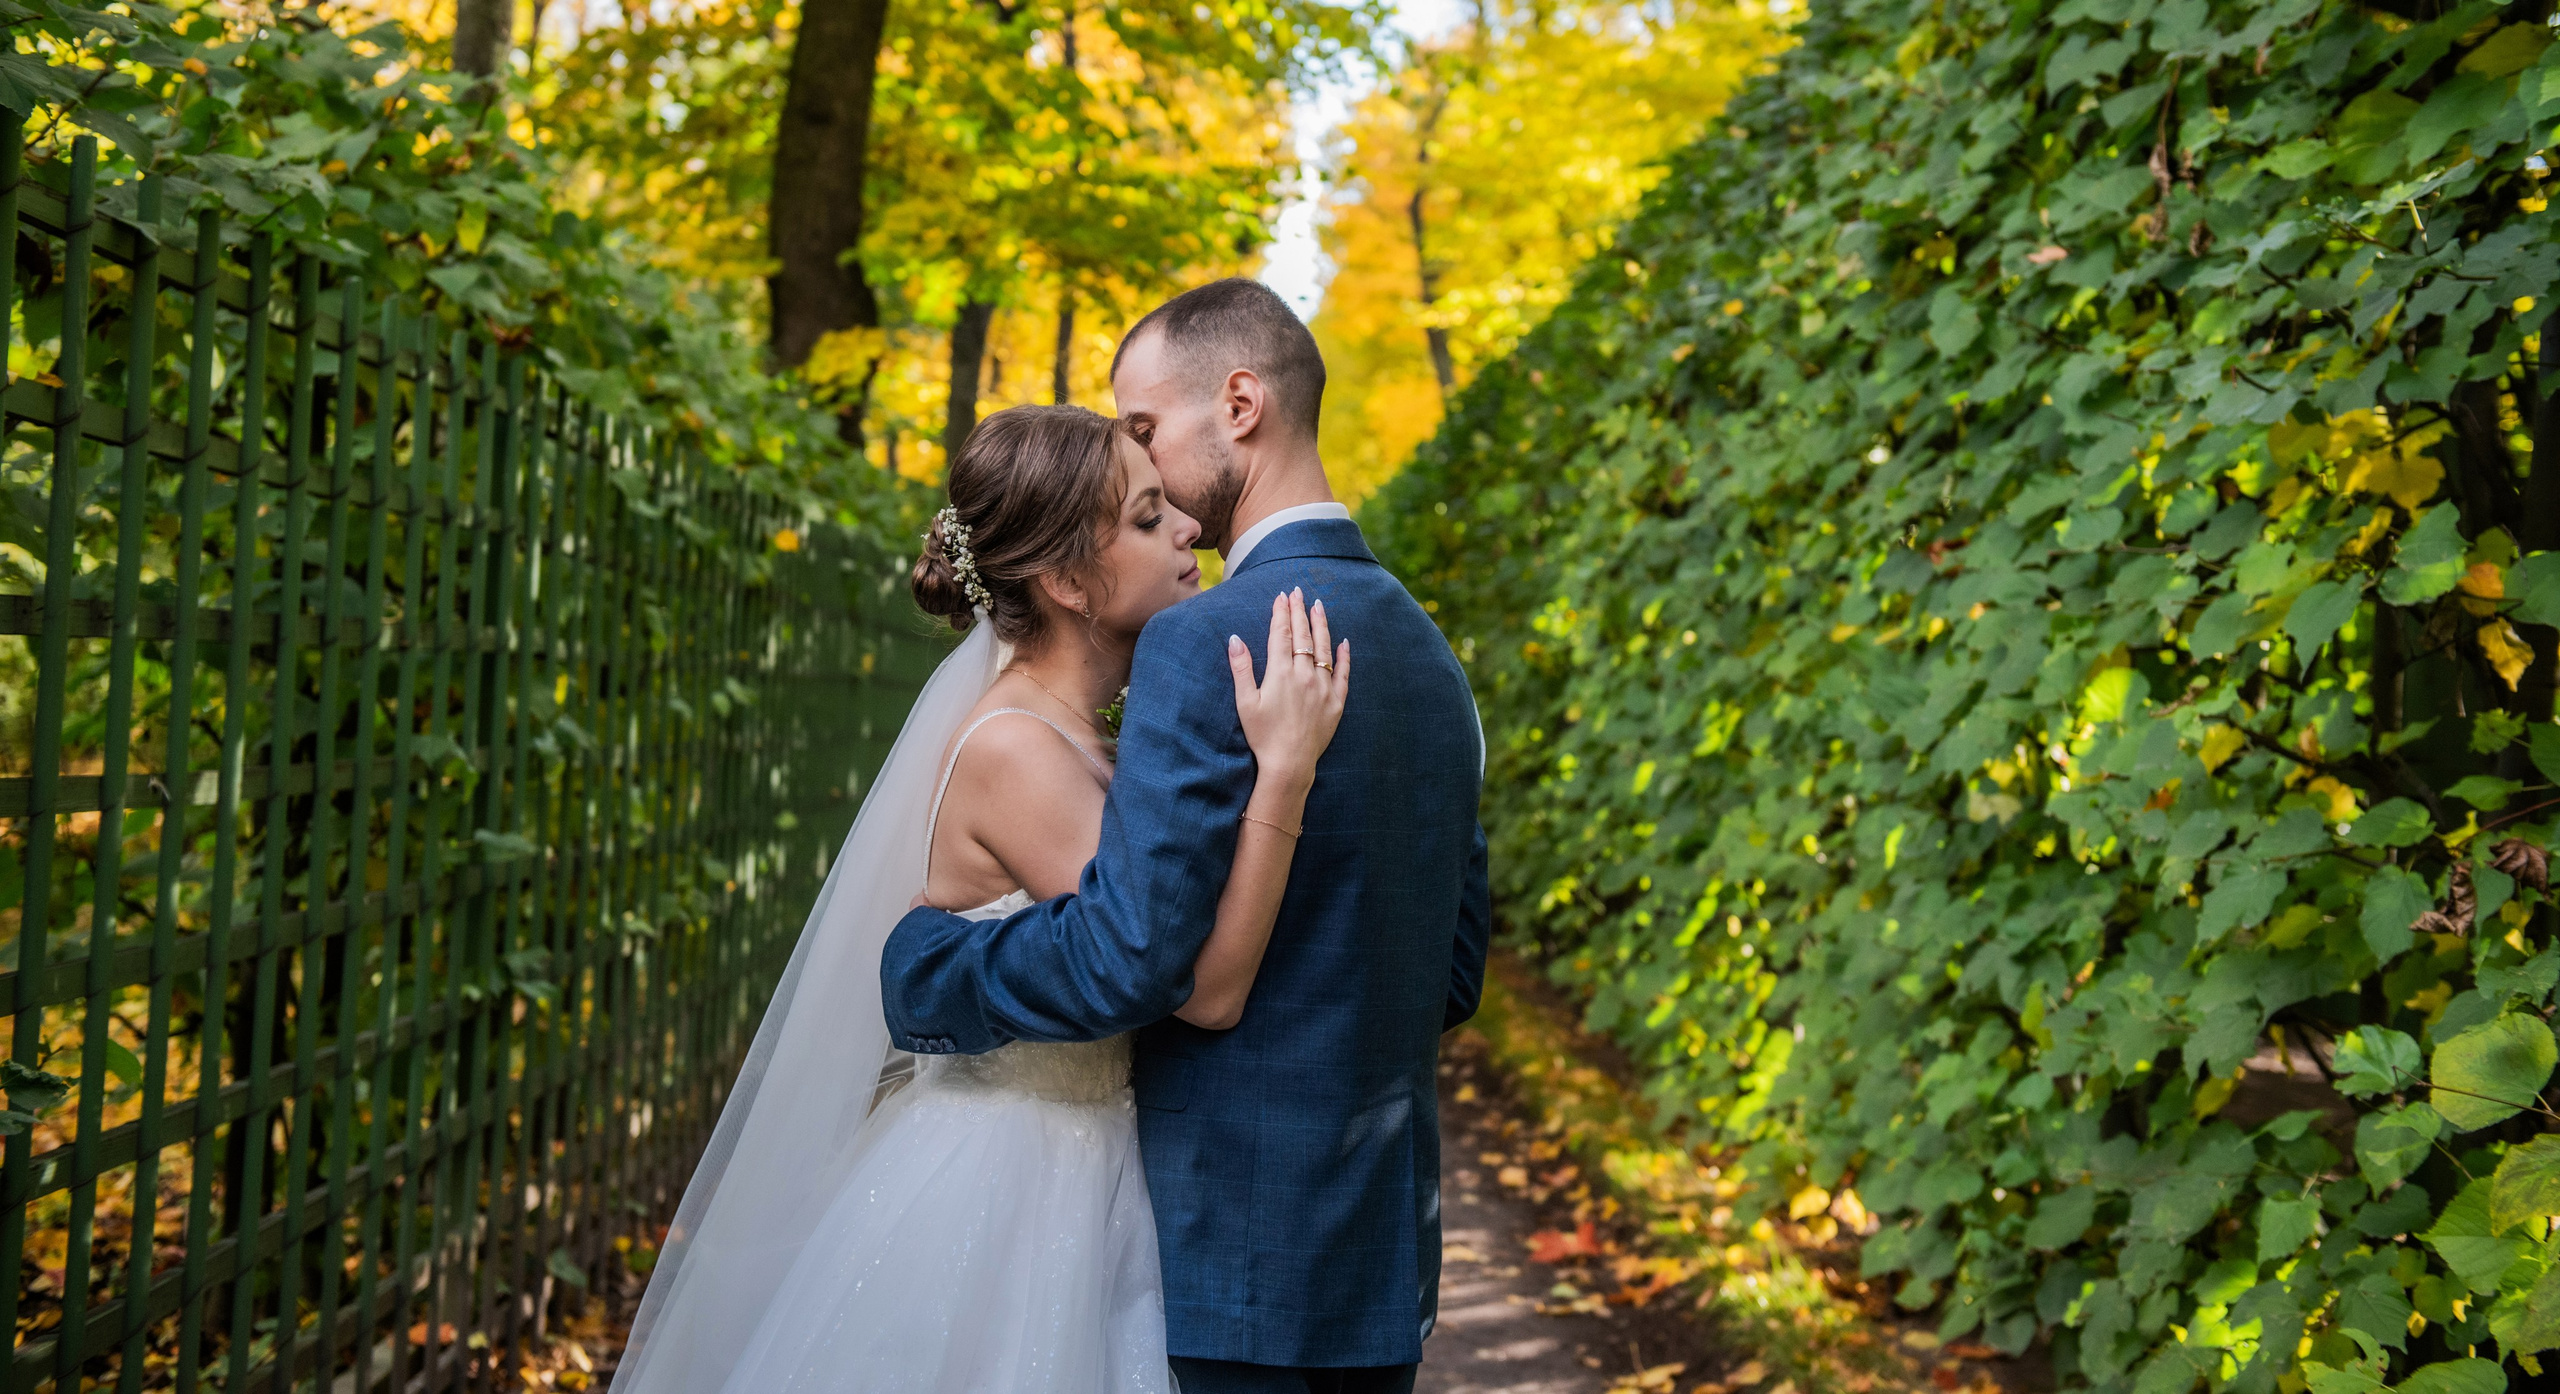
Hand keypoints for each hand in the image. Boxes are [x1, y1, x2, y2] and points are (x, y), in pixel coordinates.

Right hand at [1227, 588, 1349, 793]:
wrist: (1289, 764)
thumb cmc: (1262, 735)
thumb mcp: (1245, 702)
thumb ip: (1241, 668)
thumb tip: (1235, 638)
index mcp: (1281, 673)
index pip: (1281, 635)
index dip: (1281, 613)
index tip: (1281, 596)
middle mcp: (1305, 675)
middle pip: (1303, 636)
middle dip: (1299, 612)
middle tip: (1298, 592)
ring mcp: (1323, 688)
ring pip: (1324, 649)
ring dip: (1321, 625)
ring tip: (1318, 606)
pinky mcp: (1336, 702)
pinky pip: (1344, 674)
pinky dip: (1345, 656)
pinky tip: (1344, 642)